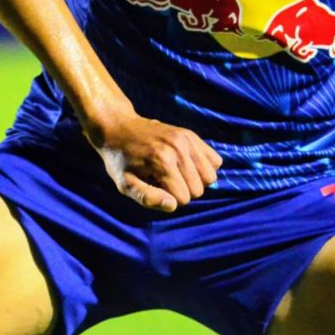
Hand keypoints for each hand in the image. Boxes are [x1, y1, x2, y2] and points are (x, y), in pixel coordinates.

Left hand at [92, 110, 221, 210]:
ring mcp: (187, 139)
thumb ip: (147, 197)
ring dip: (196, 181)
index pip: (183, 198)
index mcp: (161, 161)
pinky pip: (215, 160)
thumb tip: (173, 206)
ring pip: (210, 176)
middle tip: (164, 181)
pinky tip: (187, 166)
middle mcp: (178, 148)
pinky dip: (204, 168)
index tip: (155, 189)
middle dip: (183, 192)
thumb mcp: (125, 183)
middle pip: (199, 189)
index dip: (169, 199)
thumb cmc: (120, 161)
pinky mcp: (192, 135)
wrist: (120, 128)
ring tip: (176, 174)